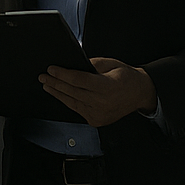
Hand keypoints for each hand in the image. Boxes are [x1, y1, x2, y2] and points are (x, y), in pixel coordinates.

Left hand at [40, 57, 156, 127]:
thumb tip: (73, 64)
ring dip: (57, 93)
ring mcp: (99, 114)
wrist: (141, 93)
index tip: (51, 69)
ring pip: (72, 102)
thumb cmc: (127, 78)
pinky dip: (67, 101)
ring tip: (47, 85)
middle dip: (55, 83)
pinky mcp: (96, 120)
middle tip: (43, 76)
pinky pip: (77, 109)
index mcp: (108, 87)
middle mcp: (102, 103)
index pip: (79, 80)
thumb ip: (92, 64)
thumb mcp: (111, 64)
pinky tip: (59, 94)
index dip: (63, 74)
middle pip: (72, 91)